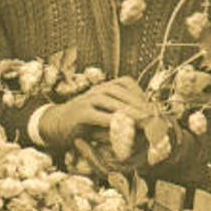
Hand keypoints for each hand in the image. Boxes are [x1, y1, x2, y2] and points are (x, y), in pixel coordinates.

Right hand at [39, 76, 155, 151]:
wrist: (56, 126)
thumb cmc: (85, 124)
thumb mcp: (105, 117)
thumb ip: (121, 118)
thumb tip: (144, 125)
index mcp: (103, 88)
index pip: (125, 82)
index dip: (140, 93)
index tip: (153, 108)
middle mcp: (95, 90)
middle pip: (120, 90)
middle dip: (139, 103)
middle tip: (154, 117)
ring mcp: (86, 99)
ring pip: (111, 100)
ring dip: (129, 110)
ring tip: (144, 121)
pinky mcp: (80, 113)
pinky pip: (99, 115)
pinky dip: (112, 121)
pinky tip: (124, 128)